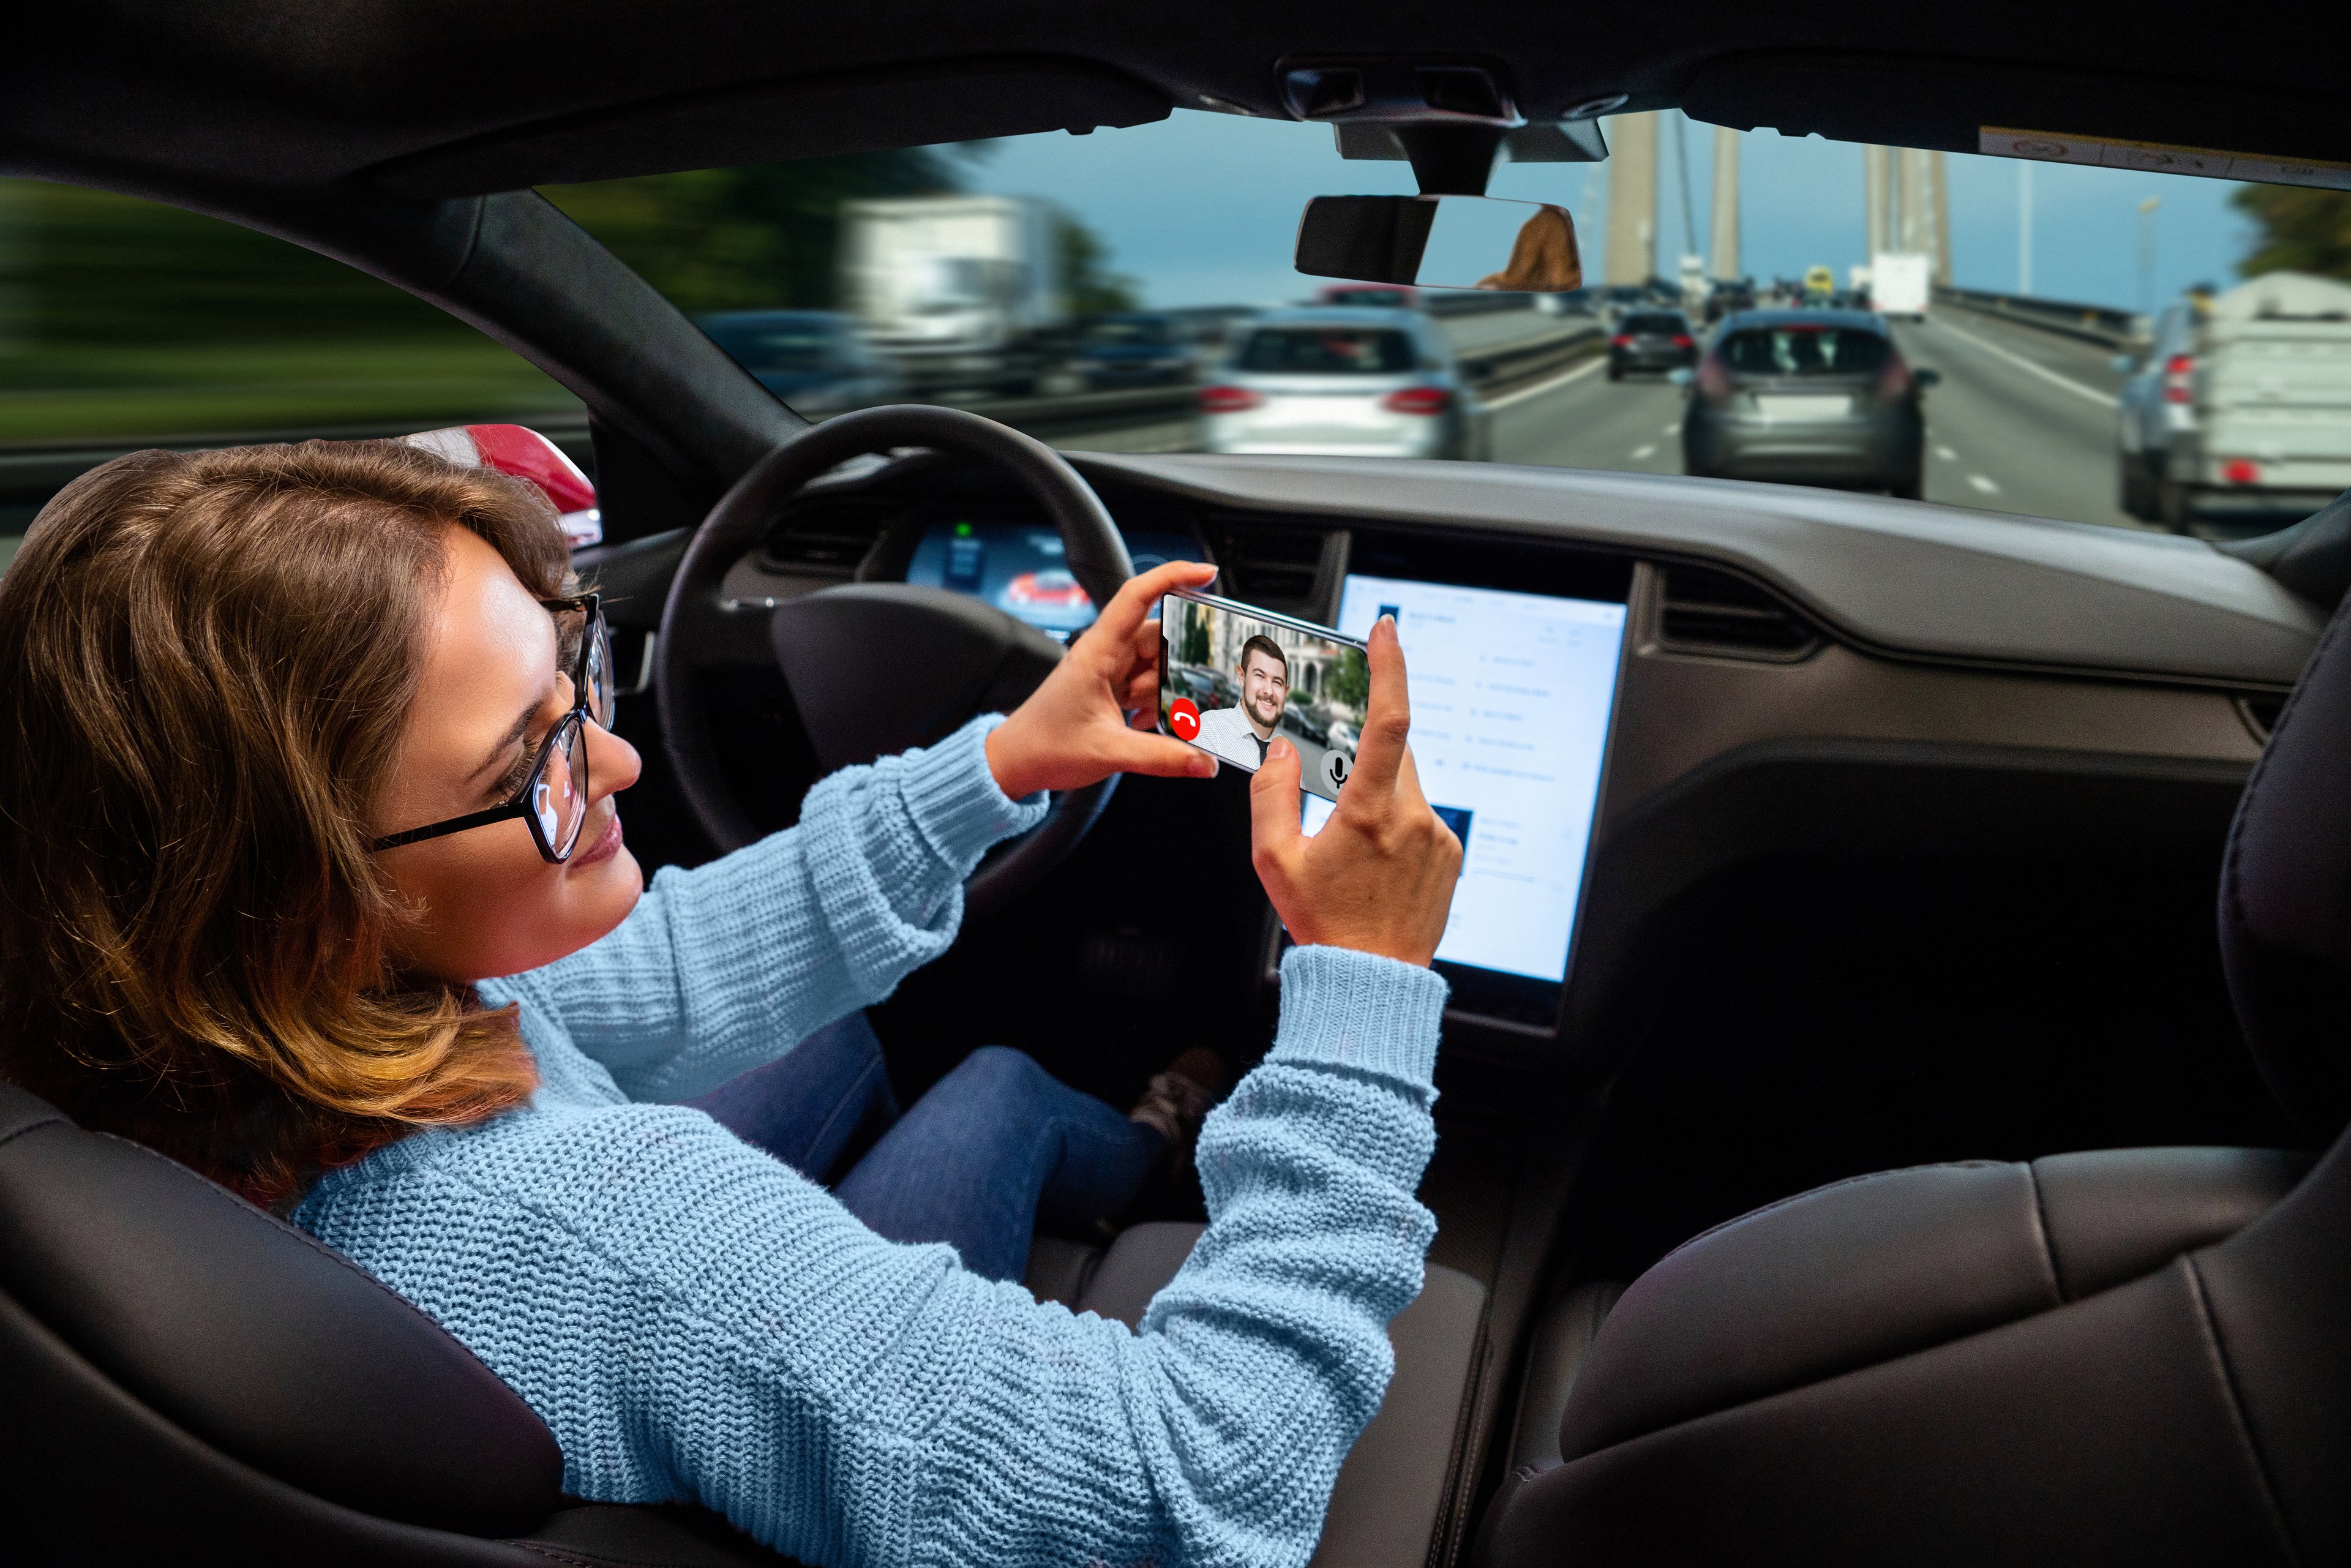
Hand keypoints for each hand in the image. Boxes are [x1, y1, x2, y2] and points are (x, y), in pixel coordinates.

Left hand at [985, 558, 1222, 798]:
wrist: (1016, 762)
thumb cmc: (1044, 746)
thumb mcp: (1108, 752)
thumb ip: (1161, 758)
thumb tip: (1203, 762)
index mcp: (1097, 652)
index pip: (1137, 596)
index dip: (1173, 576)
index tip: (1206, 573)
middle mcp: (1103, 654)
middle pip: (1158, 637)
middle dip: (1176, 664)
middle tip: (1178, 694)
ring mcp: (1107, 670)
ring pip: (1156, 664)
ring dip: (1162, 691)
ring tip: (1143, 719)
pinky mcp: (1110, 688)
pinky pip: (1146, 684)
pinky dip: (1153, 703)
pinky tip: (1139, 724)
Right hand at [1247, 616, 1461, 965]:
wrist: (1372, 980)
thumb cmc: (1324, 924)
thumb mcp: (1274, 860)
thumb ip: (1272, 795)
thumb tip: (1282, 752)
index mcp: (1369, 811)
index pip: (1388, 720)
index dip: (1389, 667)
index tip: (1386, 630)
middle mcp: (1412, 817)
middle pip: (1392, 751)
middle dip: (1361, 754)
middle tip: (1332, 788)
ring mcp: (1437, 836)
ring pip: (1405, 785)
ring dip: (1376, 795)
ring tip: (1352, 847)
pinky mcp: (1449, 854)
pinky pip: (1420, 817)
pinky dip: (1396, 823)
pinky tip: (1374, 863)